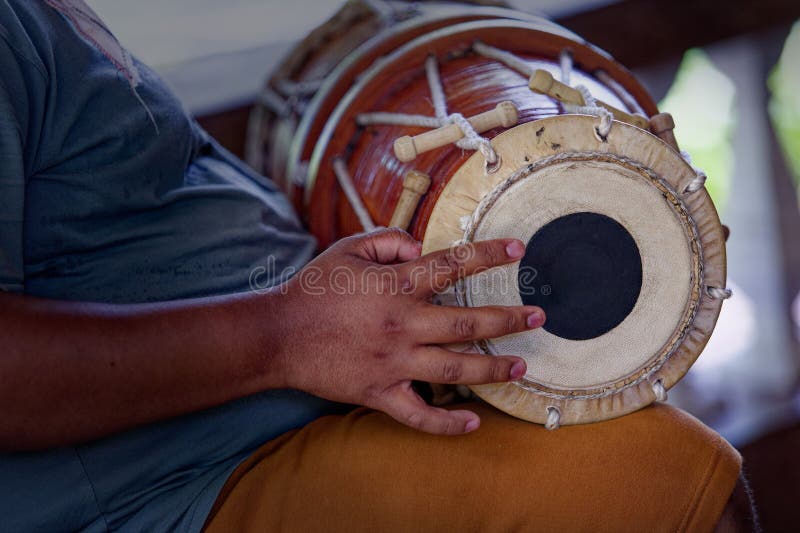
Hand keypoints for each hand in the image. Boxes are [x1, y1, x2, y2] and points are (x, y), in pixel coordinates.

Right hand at [274, 228, 544, 435]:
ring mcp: (393, 363)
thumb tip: (421, 246)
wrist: (277, 335)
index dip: (489, 254)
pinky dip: (447, 423)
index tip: (518, 249)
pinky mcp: (380, 393)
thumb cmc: (314, 289)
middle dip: (509, 319)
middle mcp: (402, 324)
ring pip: (455, 369)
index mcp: (396, 286)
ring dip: (493, 368)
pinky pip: (419, 415)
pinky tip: (473, 422)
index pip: (453, 265)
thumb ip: (388, 239)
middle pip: (468, 323)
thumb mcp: (348, 249)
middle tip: (539, 316)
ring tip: (521, 365)